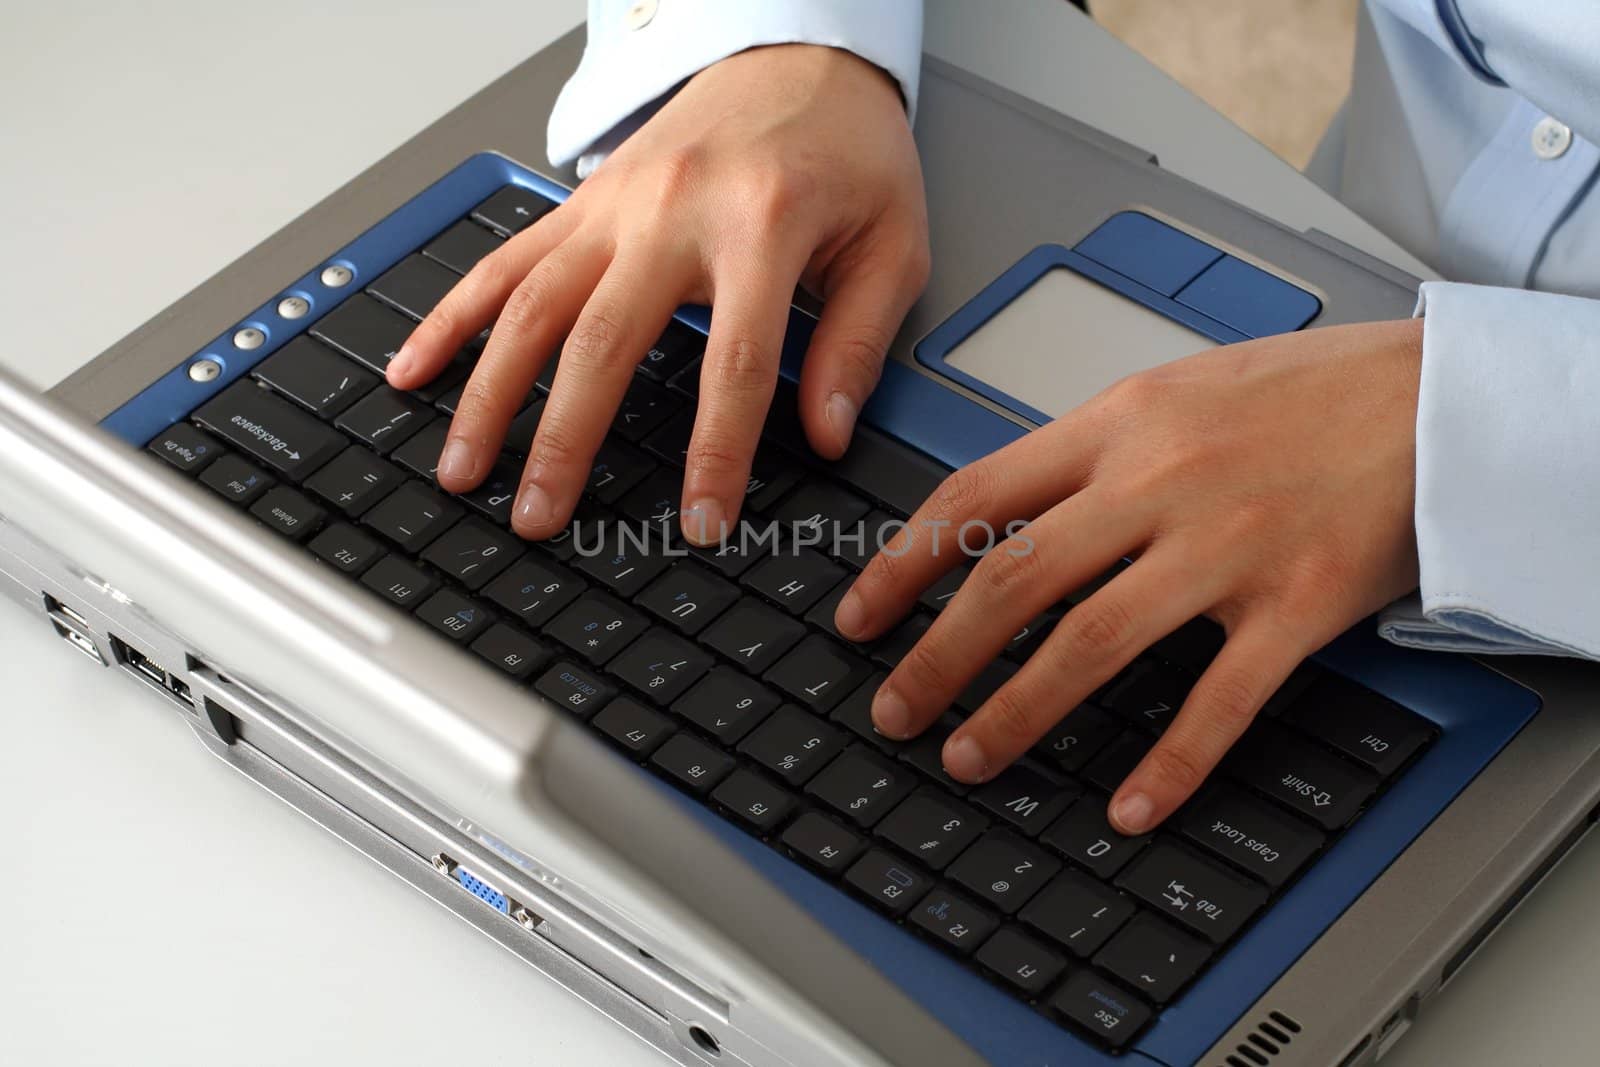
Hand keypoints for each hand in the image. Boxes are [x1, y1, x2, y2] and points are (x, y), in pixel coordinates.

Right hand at [386, 44, 928, 542]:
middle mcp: (673, 211)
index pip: (733, 362)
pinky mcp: (582, 200)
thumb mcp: (891, 244)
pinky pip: (504, 259)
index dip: (714, 452)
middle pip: (601, 339)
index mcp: (762, 224)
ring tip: (461, 465)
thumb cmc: (848, 150)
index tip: (700, 522)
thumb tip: (825, 433)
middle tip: (537, 514)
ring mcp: (614, 203)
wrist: (798, 56)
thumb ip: (856, 342)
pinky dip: (454, 315)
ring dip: (488, 390)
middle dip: (562, 438)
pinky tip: (416, 367)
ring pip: (531, 302)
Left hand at [835, 319, 1423, 833]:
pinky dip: (1169, 761)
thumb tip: (1002, 507)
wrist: (1431, 397)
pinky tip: (1129, 806)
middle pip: (1013, 579)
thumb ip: (1087, 451)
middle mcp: (1158, 484)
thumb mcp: (1171, 393)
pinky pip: (1219, 698)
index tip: (862, 615)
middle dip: (936, 654)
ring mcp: (1225, 546)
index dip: (904, 564)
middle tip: (893, 709)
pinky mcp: (1295, 604)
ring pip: (1091, 640)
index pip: (976, 495)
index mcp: (1117, 427)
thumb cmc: (1302, 393)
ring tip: (969, 757)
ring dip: (1017, 710)